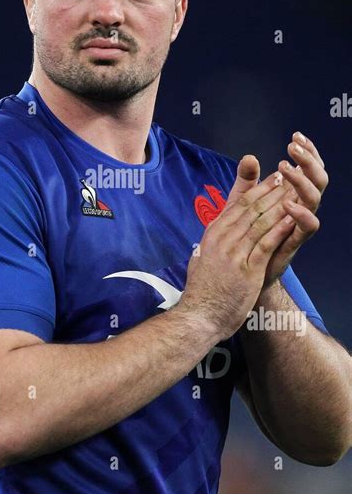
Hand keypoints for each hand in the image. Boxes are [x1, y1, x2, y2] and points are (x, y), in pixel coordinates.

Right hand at [180, 168, 296, 340]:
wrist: (200, 315)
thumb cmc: (202, 290)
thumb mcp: (203, 255)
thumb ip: (214, 240)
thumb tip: (219, 229)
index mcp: (213, 233)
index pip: (238, 204)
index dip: (258, 188)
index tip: (273, 178)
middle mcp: (222, 239)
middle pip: (251, 208)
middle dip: (272, 191)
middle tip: (288, 178)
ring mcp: (234, 253)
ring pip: (260, 222)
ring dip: (279, 205)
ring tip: (294, 193)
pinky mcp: (246, 270)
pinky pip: (265, 244)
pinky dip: (279, 230)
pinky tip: (291, 219)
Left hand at [225, 133, 327, 288]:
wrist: (241, 271)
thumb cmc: (246, 236)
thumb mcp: (242, 204)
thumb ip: (247, 182)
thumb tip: (249, 157)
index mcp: (292, 194)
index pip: (308, 168)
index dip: (308, 152)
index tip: (296, 136)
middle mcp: (301, 207)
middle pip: (318, 179)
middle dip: (309, 160)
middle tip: (293, 146)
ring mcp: (299, 224)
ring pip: (316, 198)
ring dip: (302, 180)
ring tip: (284, 168)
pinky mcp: (294, 242)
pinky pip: (309, 227)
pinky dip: (300, 213)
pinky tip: (288, 202)